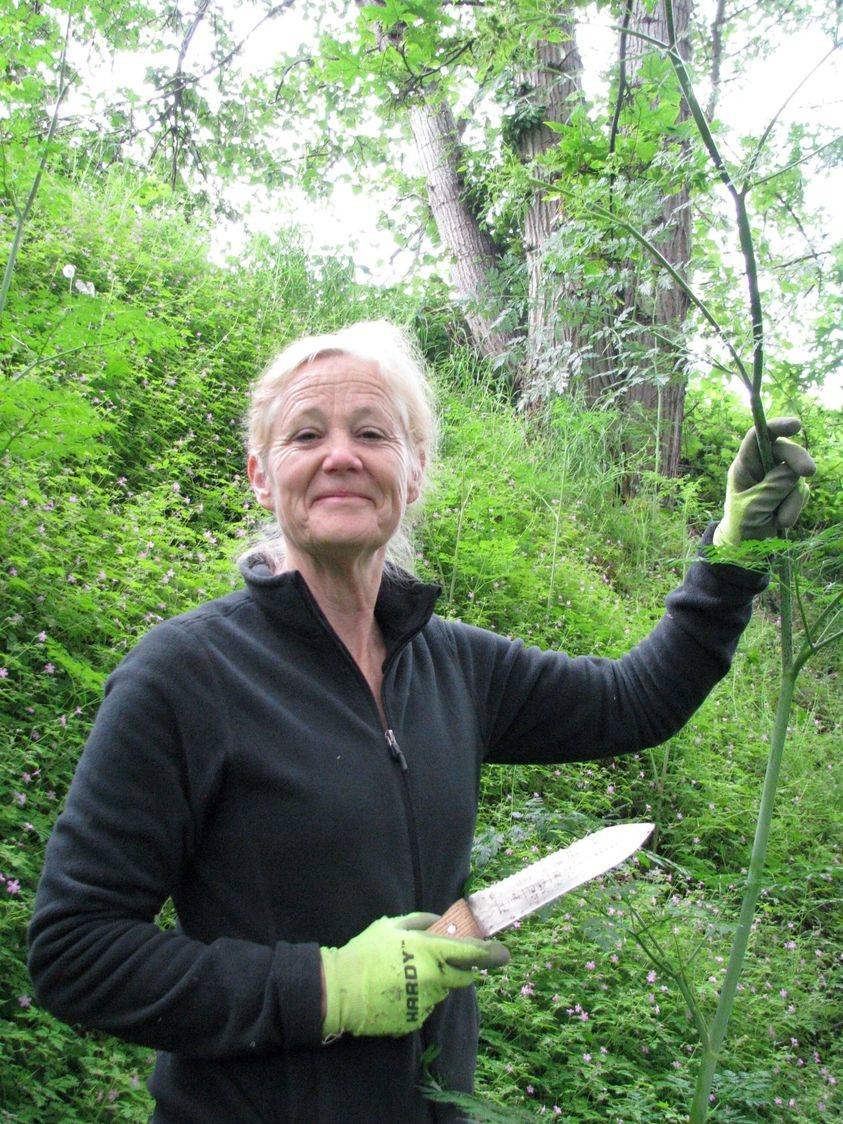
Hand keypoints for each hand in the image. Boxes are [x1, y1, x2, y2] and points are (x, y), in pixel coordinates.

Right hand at [320, 912, 508, 1038]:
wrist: (341, 991)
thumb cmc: (366, 953)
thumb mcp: (392, 926)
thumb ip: (422, 922)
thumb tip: (442, 923)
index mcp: (429, 952)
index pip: (470, 953)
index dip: (490, 953)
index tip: (504, 954)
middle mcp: (432, 979)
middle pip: (463, 976)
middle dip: (461, 968)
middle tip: (442, 960)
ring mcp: (425, 1002)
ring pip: (444, 991)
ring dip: (436, 982)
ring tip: (405, 974)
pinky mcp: (416, 1021)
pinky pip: (428, 1006)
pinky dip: (421, 997)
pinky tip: (398, 991)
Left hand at [713, 417, 815, 548]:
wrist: (746, 549)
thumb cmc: (742, 526)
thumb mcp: (753, 508)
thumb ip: (771, 488)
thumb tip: (793, 471)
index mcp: (744, 466)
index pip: (758, 437)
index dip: (776, 426)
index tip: (796, 426)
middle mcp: (761, 468)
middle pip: (784, 451)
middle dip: (798, 460)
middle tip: (809, 472)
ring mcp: (777, 479)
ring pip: (797, 476)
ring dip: (791, 500)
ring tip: (778, 521)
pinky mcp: (789, 491)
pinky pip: (801, 492)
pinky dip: (795, 508)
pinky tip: (781, 522)